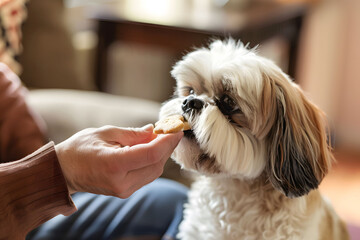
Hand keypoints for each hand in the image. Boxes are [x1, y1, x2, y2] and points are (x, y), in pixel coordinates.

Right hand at [55, 124, 182, 197]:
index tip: (176, 128)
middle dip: (167, 146)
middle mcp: (121, 182)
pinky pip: (147, 176)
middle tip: (170, 130)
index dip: (168, 140)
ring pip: (154, 171)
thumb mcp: (105, 133)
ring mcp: (124, 190)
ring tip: (161, 137)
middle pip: (156, 163)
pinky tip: (151, 149)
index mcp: (114, 164)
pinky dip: (153, 161)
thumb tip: (154, 130)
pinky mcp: (125, 192)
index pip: (151, 153)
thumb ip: (132, 134)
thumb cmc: (79, 149)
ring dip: (161, 154)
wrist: (63, 172)